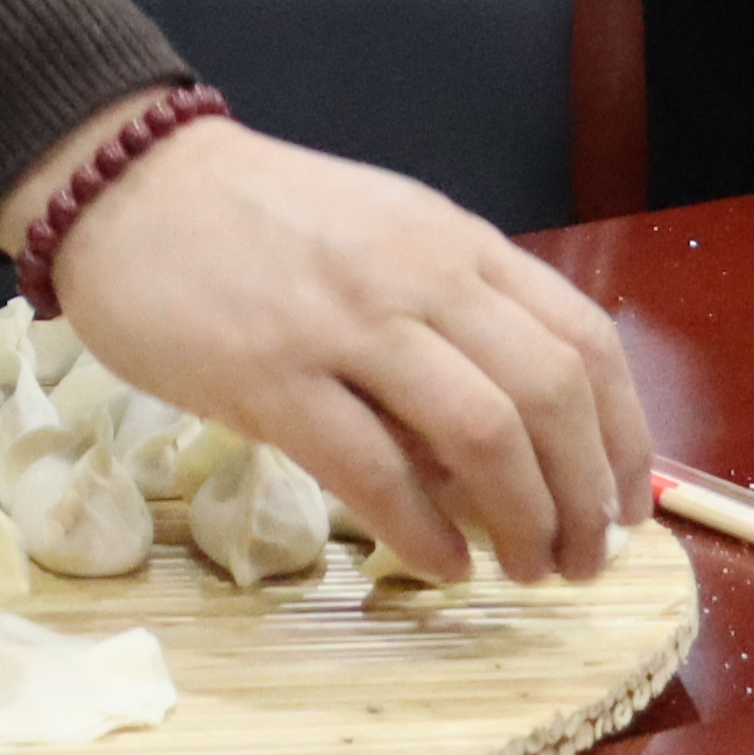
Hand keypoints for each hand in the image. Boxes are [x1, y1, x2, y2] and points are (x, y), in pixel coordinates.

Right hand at [3, 118, 647, 587]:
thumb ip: (448, 314)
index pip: (584, 341)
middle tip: (583, 561)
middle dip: (586, 497)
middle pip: (550, 397)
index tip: (626, 504)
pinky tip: (442, 566)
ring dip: (524, 522)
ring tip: (526, 572)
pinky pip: (375, 471)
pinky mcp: (270, 376)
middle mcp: (418, 277)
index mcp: (454, 243)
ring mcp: (345, 324)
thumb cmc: (256, 221)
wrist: (127, 181)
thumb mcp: (380, 236)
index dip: (625, 437)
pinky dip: (426, 534)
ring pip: (483, 435)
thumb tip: (513, 437)